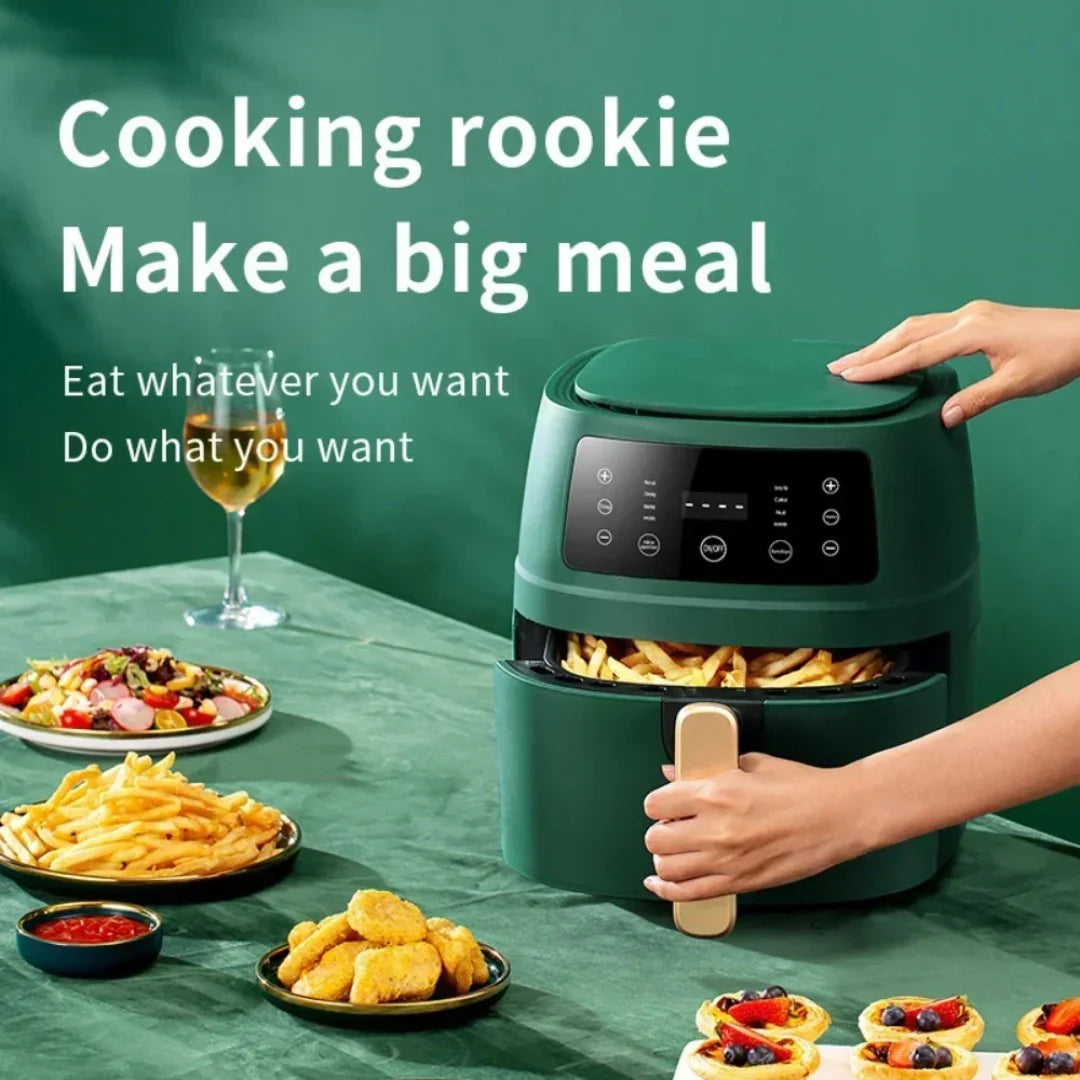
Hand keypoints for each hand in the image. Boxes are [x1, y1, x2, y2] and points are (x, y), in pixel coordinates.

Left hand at [642, 754, 872, 898]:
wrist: (838, 816)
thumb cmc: (801, 787)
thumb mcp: (751, 763)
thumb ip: (707, 769)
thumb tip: (673, 773)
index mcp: (716, 793)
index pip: (656, 803)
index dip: (659, 802)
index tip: (667, 802)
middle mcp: (715, 830)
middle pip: (656, 838)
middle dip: (660, 830)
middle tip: (675, 825)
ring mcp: (726, 861)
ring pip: (667, 867)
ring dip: (665, 857)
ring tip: (678, 848)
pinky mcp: (739, 883)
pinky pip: (688, 894)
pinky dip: (666, 890)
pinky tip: (659, 882)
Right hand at [827, 301, 1079, 426]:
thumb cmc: (1060, 354)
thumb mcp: (1017, 384)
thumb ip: (977, 400)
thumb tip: (943, 417)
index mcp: (973, 331)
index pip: (915, 353)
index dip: (881, 367)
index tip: (852, 376)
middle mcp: (967, 317)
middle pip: (906, 334)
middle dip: (870, 352)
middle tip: (838, 367)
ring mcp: (972, 314)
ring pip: (915, 327)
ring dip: (884, 343)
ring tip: (857, 360)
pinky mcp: (978, 318)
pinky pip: (930, 326)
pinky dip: (905, 339)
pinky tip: (897, 349)